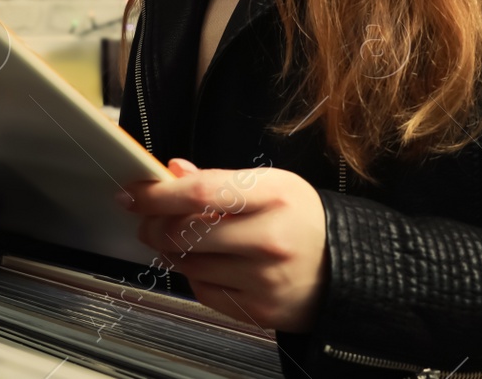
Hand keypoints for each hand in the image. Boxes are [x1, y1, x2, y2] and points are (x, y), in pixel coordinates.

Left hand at [120, 157, 328, 333]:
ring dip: (173, 250)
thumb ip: (220, 179)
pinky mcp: (258, 309)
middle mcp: (269, 237)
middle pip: (185, 232)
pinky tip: (208, 262)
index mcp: (274, 195)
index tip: (135, 193)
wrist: (346, 269)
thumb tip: (174, 172)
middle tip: (146, 218)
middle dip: (153, 224)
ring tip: (183, 238)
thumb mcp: (272, 185)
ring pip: (188, 263)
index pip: (200, 191)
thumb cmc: (303, 221)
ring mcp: (263, 278)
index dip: (158, 193)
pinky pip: (204, 290)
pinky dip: (195, 274)